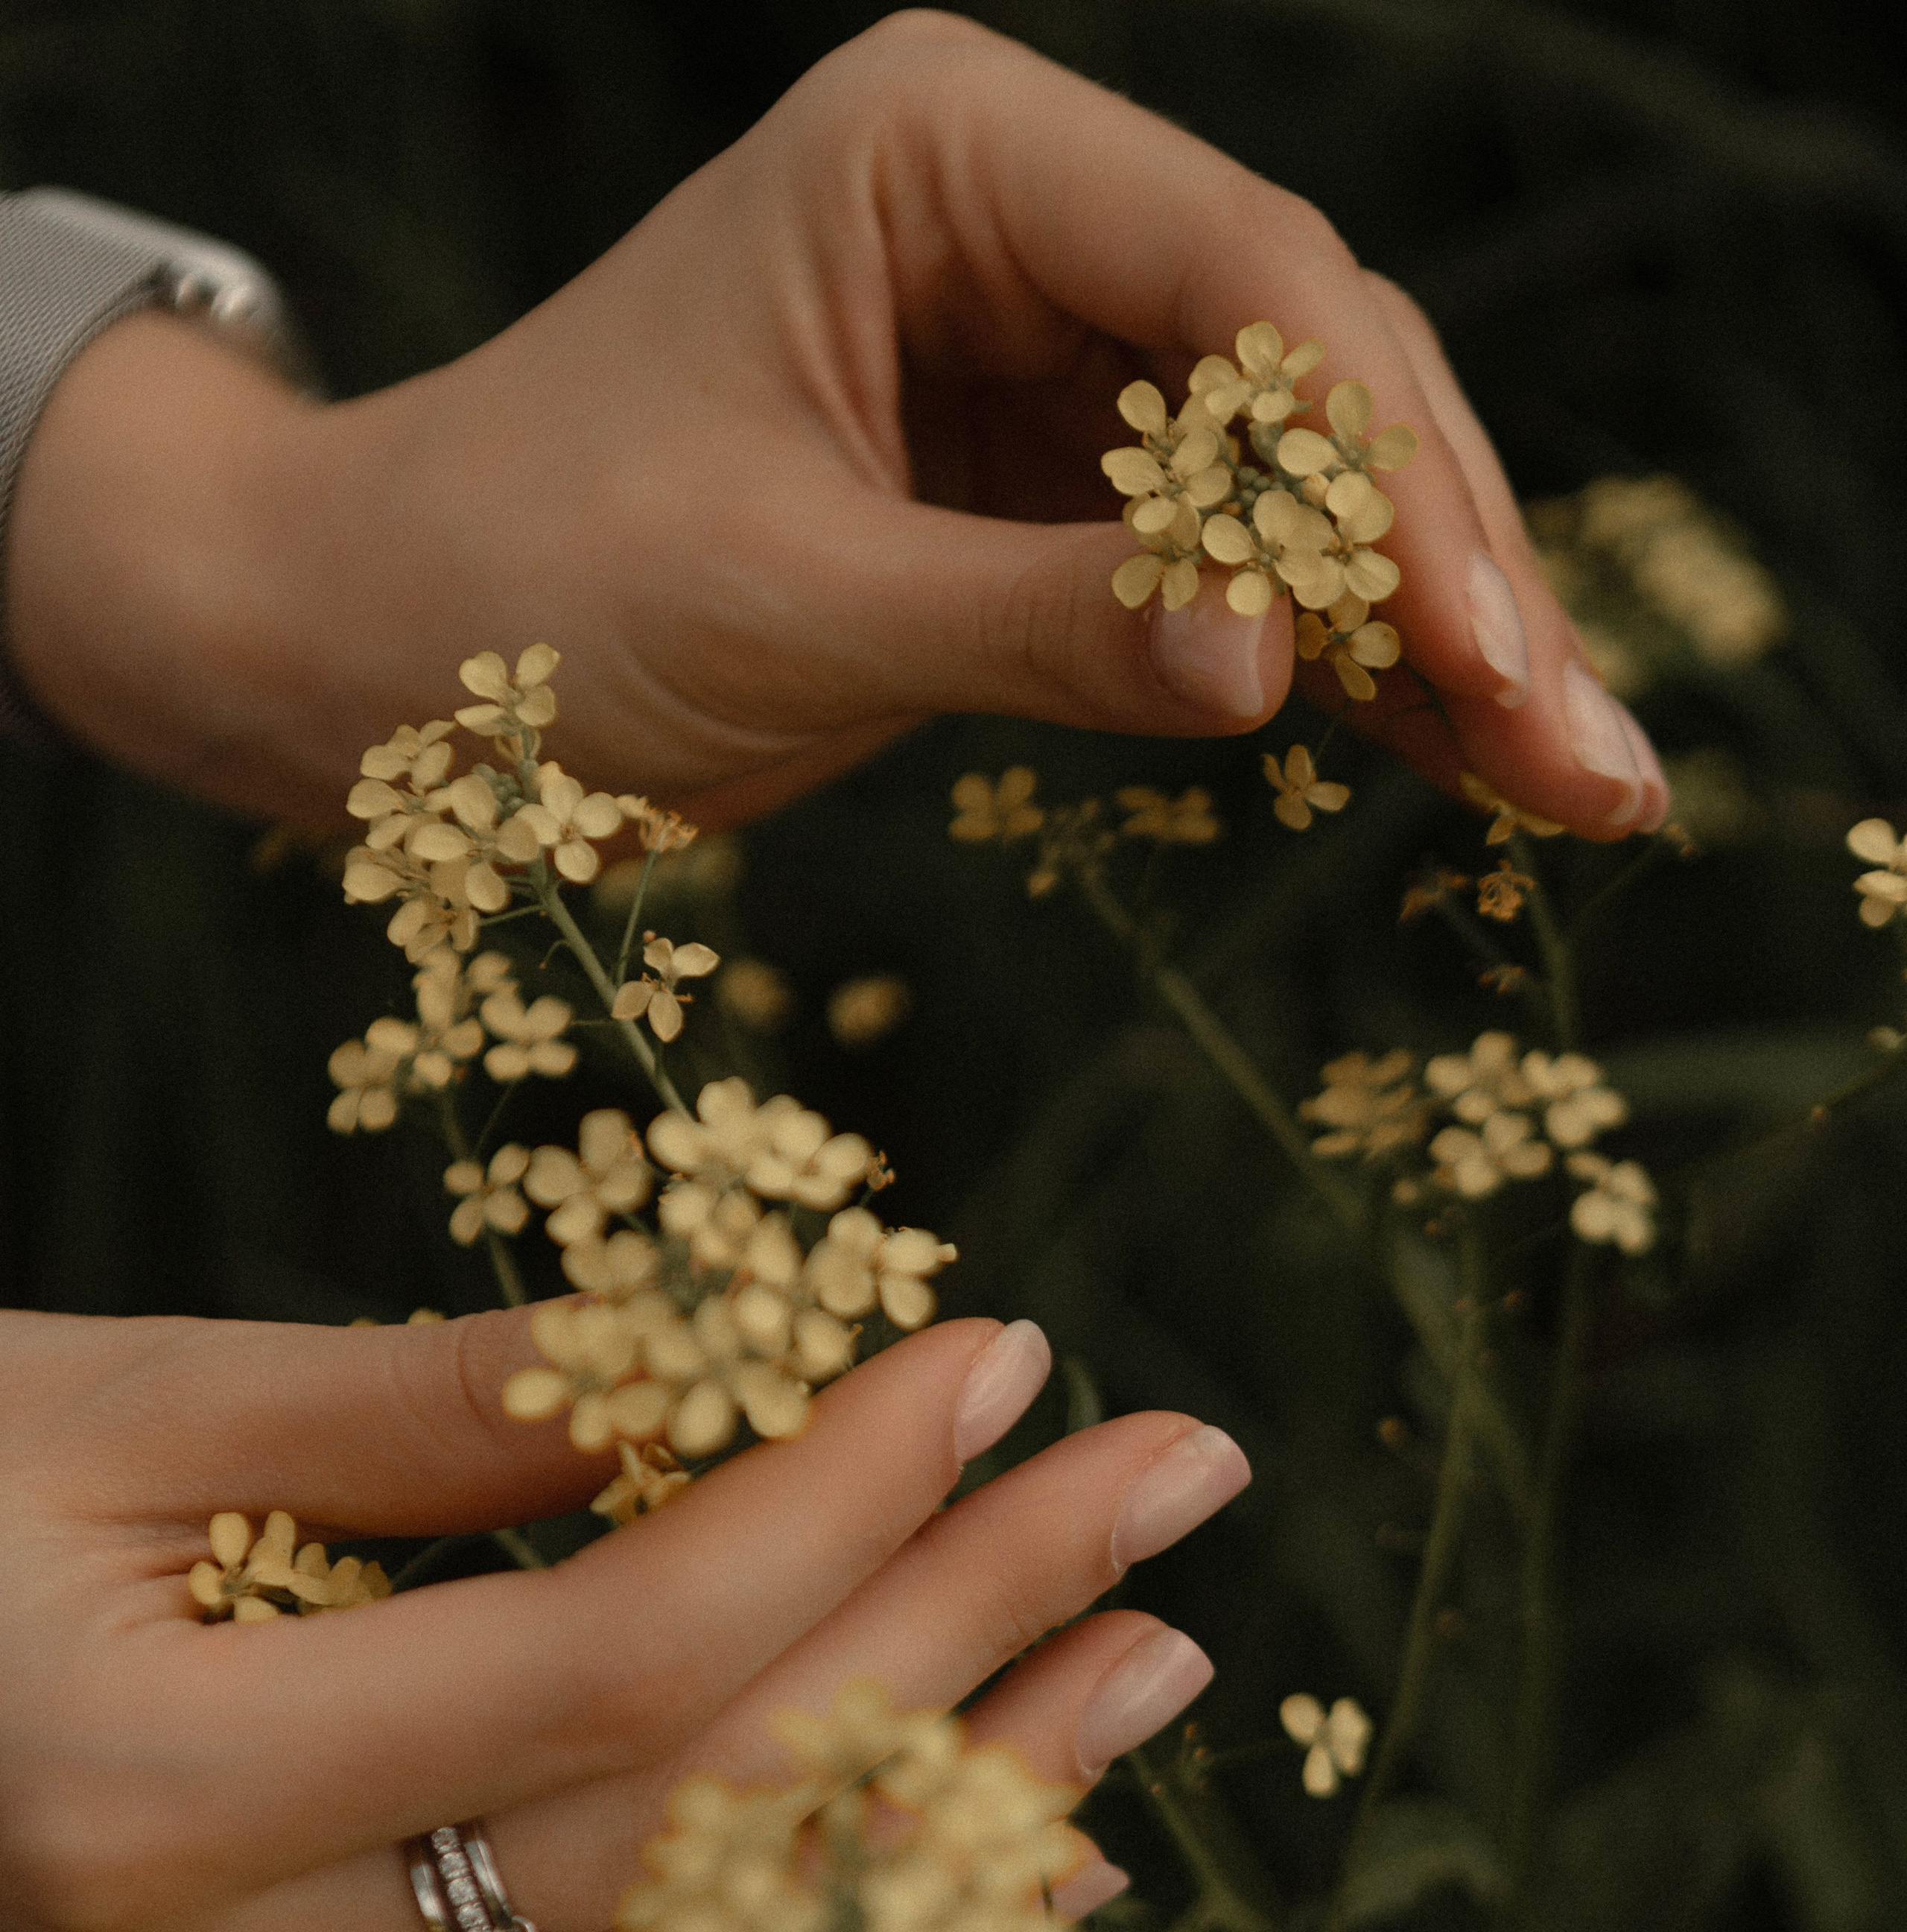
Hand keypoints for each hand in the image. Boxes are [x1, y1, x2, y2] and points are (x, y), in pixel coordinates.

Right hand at [0, 1306, 1246, 1931]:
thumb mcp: (117, 1404)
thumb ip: (424, 1405)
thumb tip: (726, 1354)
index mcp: (151, 1795)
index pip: (610, 1658)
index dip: (835, 1501)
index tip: (1000, 1357)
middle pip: (695, 1819)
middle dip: (960, 1636)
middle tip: (1170, 1485)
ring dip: (946, 1830)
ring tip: (1147, 1675)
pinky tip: (990, 1872)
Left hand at [10, 11, 1661, 839]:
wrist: (377, 657)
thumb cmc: (516, 587)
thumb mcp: (778, 599)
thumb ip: (1033, 623)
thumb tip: (1278, 666)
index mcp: (945, 152)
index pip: (1239, 281)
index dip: (1378, 473)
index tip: (1480, 647)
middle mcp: (1024, 224)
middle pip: (1316, 373)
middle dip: (1452, 565)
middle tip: (1581, 748)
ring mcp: (1051, 362)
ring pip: (1305, 486)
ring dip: (1438, 637)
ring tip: (1582, 787)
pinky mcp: (1050, 501)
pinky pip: (1229, 581)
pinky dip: (1339, 681)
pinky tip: (1466, 770)